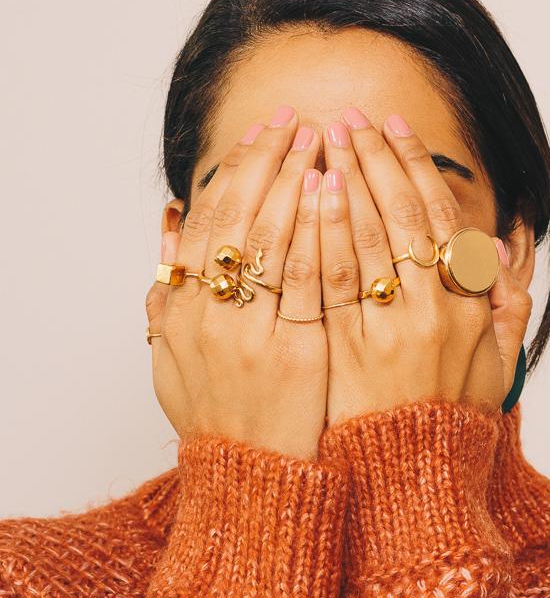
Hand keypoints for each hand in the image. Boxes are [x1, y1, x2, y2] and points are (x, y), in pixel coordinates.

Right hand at [145, 107, 327, 461]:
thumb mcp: (170, 358)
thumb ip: (164, 293)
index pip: (208, 220)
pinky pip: (309, 277)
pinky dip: (319, 229)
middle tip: (295, 118)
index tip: (259, 134)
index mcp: (182, 308)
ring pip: (273, 236)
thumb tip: (166, 225)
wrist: (250, 480)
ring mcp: (250, 331)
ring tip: (322, 137)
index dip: (235, 172)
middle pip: (239, 215)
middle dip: (270, 160)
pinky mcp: (295, 350)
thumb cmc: (218, 416)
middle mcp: (209, 313)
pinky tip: (336, 190)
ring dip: (296, 179)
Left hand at [319, 109, 532, 427]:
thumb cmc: (448, 420)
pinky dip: (318, 231)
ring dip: (342, 181)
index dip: (414, 166)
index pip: (438, 217)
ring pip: (362, 238)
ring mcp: (383, 329)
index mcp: (465, 308)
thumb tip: (496, 247)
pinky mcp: (342, 349)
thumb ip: (504, 305)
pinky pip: (327, 280)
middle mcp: (428, 312)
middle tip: (348, 116)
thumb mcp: (494, 365)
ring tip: (321, 139)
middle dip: (372, 159)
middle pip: (397, 216)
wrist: (408, 481)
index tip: (394, 125)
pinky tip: (305, 194)